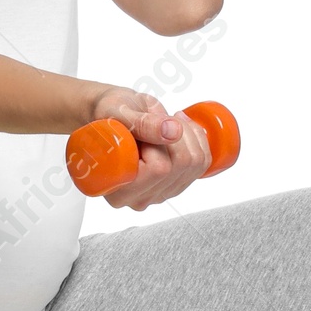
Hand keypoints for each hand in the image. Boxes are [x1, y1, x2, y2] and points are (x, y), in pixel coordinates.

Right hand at [83, 85, 211, 210]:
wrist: (112, 116)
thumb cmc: (107, 114)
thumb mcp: (119, 112)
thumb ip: (143, 124)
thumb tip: (173, 132)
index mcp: (117, 188)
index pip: (159, 169)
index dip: (159, 142)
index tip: (145, 125)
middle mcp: (138, 198)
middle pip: (180, 166)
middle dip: (175, 134)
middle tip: (155, 119)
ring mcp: (158, 194)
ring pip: (195, 164)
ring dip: (187, 134)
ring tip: (164, 122)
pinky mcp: (175, 186)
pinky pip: (202, 163)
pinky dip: (197, 139)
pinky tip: (179, 129)